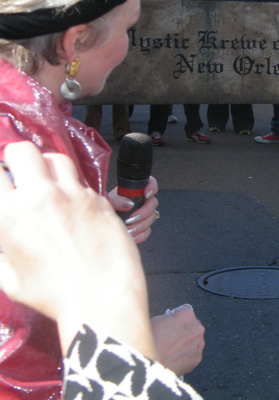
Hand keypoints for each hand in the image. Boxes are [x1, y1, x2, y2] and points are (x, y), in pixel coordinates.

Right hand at [0, 142, 155, 358]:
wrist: (100, 296)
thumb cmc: (53, 295)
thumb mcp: (10, 280)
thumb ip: (1, 255)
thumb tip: (3, 246)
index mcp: (11, 214)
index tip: (2, 184)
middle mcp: (42, 196)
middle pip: (23, 151)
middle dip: (18, 157)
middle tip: (20, 172)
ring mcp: (74, 194)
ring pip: (57, 158)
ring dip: (48, 166)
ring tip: (49, 181)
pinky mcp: (99, 199)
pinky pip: (82, 182)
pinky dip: (74, 189)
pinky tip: (74, 205)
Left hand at [108, 176, 158, 243]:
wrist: (101, 222)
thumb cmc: (105, 207)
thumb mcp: (108, 201)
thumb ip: (117, 200)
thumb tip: (129, 204)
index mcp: (135, 190)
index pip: (150, 183)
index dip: (152, 187)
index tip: (146, 195)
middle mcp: (142, 201)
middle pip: (153, 203)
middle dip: (144, 212)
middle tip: (132, 218)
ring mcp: (144, 214)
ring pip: (151, 218)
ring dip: (141, 225)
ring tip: (129, 229)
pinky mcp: (143, 226)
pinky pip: (147, 231)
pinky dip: (140, 235)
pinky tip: (131, 236)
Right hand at [151, 306, 204, 375]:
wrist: (150, 364)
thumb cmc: (149, 341)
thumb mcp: (155, 320)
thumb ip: (168, 318)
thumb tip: (170, 319)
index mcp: (187, 315)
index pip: (184, 310)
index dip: (176, 317)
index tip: (171, 322)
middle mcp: (197, 327)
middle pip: (191, 326)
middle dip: (183, 330)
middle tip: (170, 338)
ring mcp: (198, 343)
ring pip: (194, 340)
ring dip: (186, 343)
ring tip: (171, 350)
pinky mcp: (197, 357)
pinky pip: (192, 354)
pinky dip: (185, 356)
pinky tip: (174, 358)